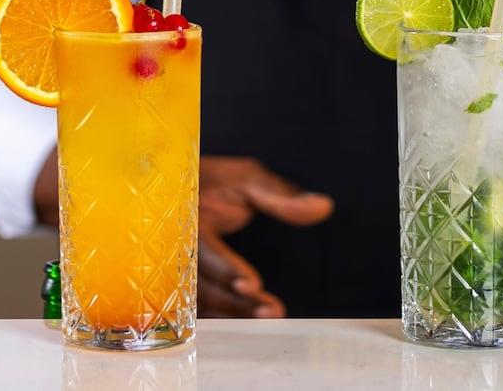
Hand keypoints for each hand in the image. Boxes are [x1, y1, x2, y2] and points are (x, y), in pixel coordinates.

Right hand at [196, 156, 333, 318]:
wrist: (190, 181)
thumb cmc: (219, 180)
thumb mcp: (249, 178)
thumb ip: (281, 197)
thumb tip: (322, 207)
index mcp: (192, 220)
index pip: (205, 250)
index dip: (227, 270)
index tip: (254, 285)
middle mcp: (181, 249)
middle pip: (202, 284)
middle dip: (236, 302)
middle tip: (271, 312)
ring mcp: (180, 268)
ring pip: (199, 301)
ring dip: (230, 314)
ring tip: (266, 319)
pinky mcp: (185, 281)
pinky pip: (196, 305)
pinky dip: (218, 316)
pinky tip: (241, 325)